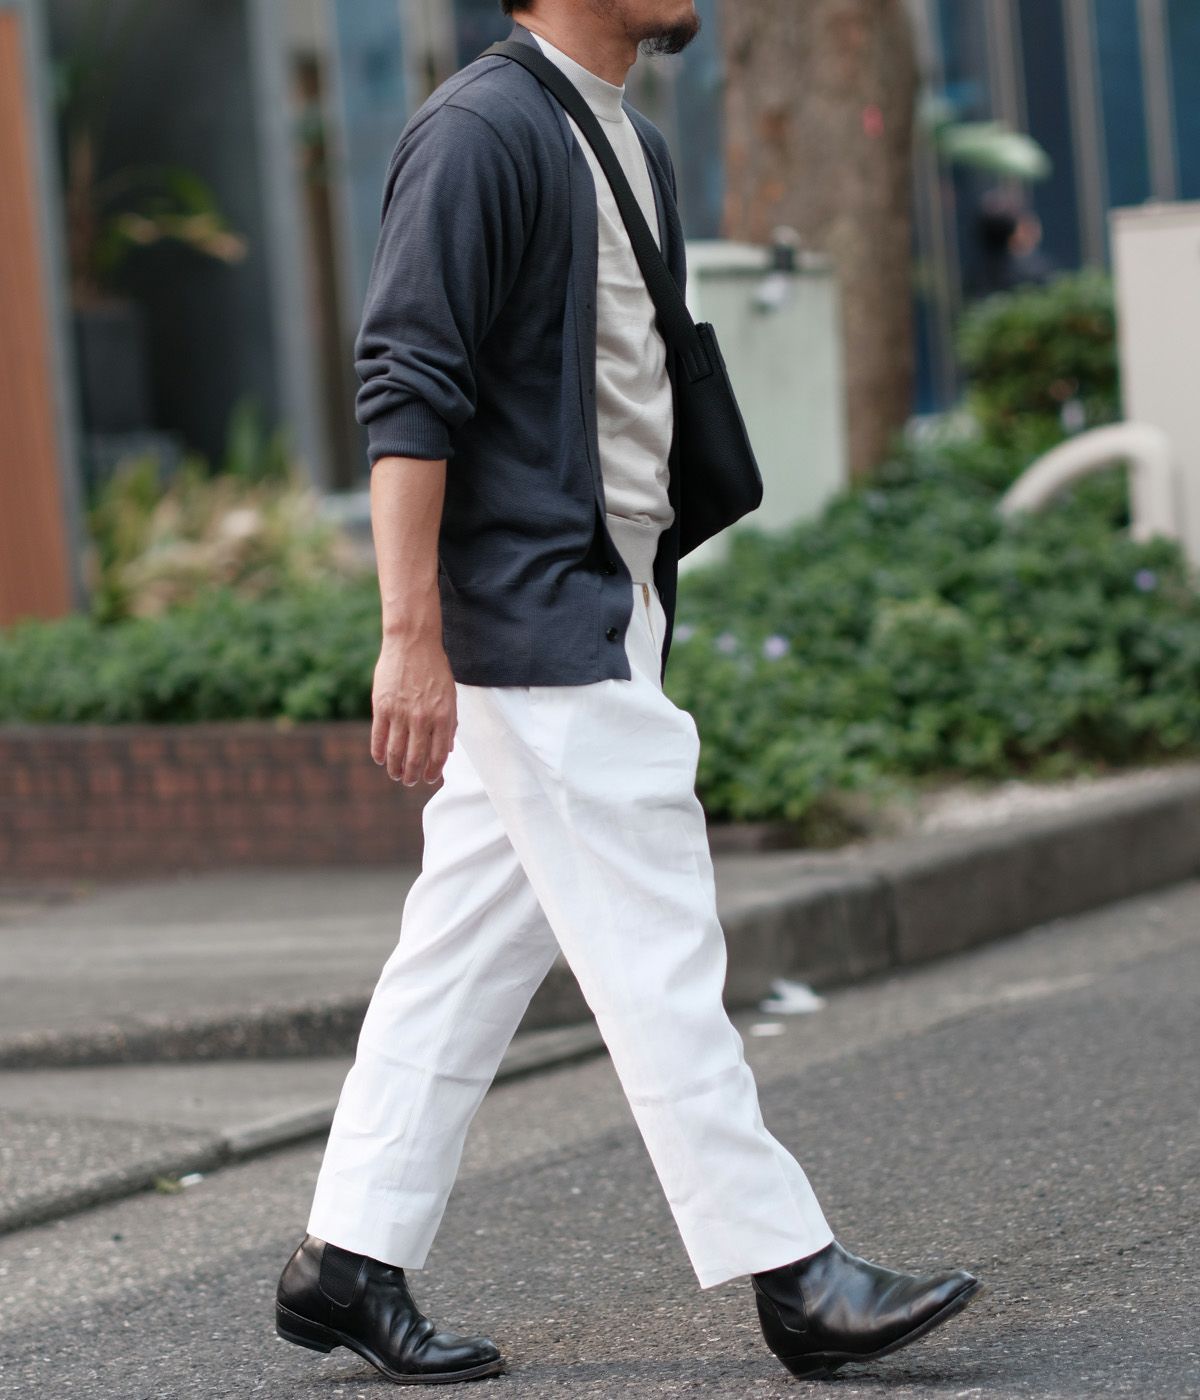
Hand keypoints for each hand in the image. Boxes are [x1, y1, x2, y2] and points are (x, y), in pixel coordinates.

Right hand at [370, 630, 456, 786]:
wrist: (413, 643)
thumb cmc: (435, 669)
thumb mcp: (450, 696)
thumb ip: (450, 724)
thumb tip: (447, 751)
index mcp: (443, 717)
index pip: (438, 756)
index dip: (433, 772)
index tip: (429, 778)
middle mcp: (422, 718)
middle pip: (416, 759)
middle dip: (413, 775)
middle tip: (410, 781)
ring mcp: (401, 713)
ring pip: (396, 752)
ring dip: (395, 769)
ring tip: (395, 775)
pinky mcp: (382, 706)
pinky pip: (378, 737)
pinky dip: (378, 752)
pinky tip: (379, 759)